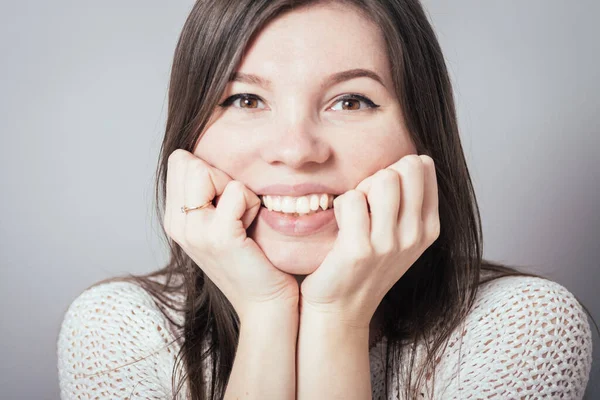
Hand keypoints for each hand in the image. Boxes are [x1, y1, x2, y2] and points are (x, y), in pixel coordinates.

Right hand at [164, 149, 298, 319]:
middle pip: (189, 161)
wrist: (264, 302)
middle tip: (236, 212)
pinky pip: (236, 191)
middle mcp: (176, 224)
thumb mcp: (220, 222)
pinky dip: (251, 203)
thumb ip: (208, 193)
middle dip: (220, 176)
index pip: (180, 160)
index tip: (226, 205)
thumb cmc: (251, 258)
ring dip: (236, 190)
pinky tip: (252, 227)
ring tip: (244, 220)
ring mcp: (194, 231)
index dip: (209, 172)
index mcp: (174, 218)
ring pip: (207, 171)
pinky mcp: (219, 237)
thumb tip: (208, 157)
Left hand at [299, 154, 439, 327]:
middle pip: (405, 167)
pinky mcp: (360, 250)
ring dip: (360, 190)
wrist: (342, 306)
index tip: (382, 195)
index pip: (424, 165)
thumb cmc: (367, 263)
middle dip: (379, 176)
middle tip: (366, 203)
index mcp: (429, 227)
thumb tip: (415, 158)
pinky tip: (340, 227)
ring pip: (382, 179)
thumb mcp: (400, 235)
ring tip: (353, 215)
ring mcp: (390, 244)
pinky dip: (340, 206)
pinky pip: (351, 199)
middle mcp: (415, 235)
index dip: (397, 170)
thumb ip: (410, 200)